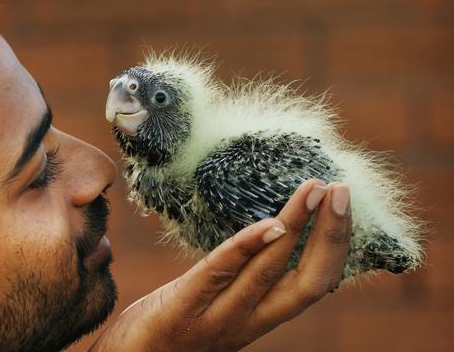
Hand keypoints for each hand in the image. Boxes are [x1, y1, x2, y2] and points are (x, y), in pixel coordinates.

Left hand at [90, 179, 351, 351]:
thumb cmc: (174, 324)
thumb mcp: (219, 301)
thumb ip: (242, 276)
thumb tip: (266, 233)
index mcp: (260, 316)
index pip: (314, 282)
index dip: (334, 243)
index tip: (340, 202)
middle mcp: (248, 322)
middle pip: (308, 281)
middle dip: (330, 235)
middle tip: (341, 190)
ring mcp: (217, 319)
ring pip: (270, 273)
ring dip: (296, 228)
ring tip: (313, 191)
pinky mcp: (182, 311)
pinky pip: (220, 274)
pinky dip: (247, 247)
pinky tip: (270, 224)